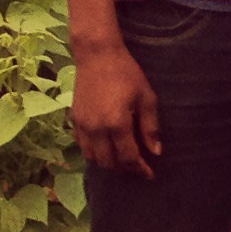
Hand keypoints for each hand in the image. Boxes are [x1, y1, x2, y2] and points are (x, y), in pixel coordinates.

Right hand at [70, 42, 163, 175]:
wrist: (97, 56)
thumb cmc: (127, 74)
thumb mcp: (146, 98)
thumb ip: (150, 127)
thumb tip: (156, 152)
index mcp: (116, 124)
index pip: (129, 157)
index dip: (140, 169)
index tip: (151, 174)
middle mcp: (96, 129)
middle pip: (109, 162)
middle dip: (125, 169)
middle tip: (139, 168)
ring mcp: (82, 125)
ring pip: (93, 157)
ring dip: (108, 163)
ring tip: (124, 161)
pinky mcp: (74, 120)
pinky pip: (82, 146)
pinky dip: (94, 153)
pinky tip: (106, 149)